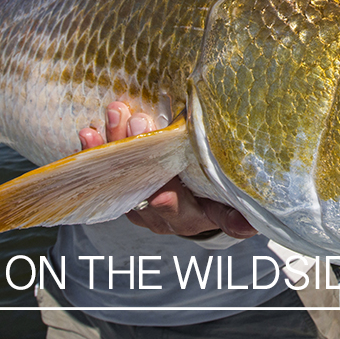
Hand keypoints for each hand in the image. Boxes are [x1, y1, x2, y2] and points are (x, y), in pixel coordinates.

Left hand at [79, 102, 256, 239]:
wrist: (192, 206)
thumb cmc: (215, 198)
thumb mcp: (229, 206)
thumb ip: (236, 216)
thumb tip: (249, 224)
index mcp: (190, 217)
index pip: (180, 211)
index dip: (170, 204)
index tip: (161, 195)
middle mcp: (157, 214)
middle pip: (144, 187)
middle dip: (140, 153)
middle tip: (139, 124)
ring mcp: (134, 200)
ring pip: (121, 175)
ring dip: (116, 144)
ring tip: (118, 114)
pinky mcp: (117, 186)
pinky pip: (102, 171)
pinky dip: (95, 151)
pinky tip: (89, 134)